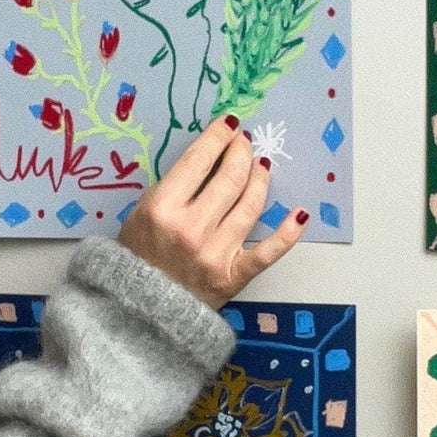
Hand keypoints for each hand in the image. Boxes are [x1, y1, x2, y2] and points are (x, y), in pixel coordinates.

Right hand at [117, 116, 306, 308]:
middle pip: (228, 179)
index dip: (217, 138)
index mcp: (162, 209)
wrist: (139, 311)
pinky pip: (267, 252)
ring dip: (260, 179)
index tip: (229, 125)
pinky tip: (299, 214)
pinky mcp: (232, 277)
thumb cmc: (137, 258)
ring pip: (250, 206)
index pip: (197, 162)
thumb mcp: (140, 215)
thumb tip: (208, 161)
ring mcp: (215, 254)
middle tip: (246, 142)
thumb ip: (171, 189)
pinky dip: (287, 233)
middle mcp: (190, 229)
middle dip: (241, 153)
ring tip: (262, 165)